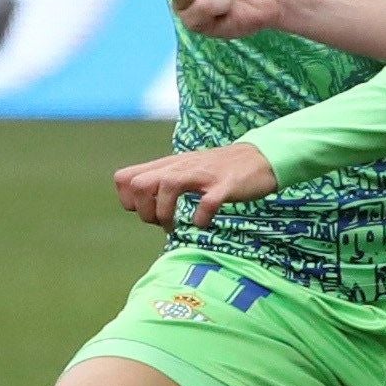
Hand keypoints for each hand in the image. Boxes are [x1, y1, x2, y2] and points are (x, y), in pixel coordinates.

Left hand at [112, 143, 278, 230]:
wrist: (261, 157)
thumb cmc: (219, 169)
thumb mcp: (185, 169)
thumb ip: (161, 180)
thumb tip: (138, 204)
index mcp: (169, 166)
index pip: (124, 178)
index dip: (129, 201)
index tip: (148, 212)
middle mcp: (181, 167)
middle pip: (139, 184)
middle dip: (145, 211)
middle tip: (161, 223)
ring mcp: (203, 175)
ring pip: (167, 187)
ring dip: (165, 214)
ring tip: (176, 227)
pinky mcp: (225, 185)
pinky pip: (207, 203)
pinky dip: (201, 218)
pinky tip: (204, 223)